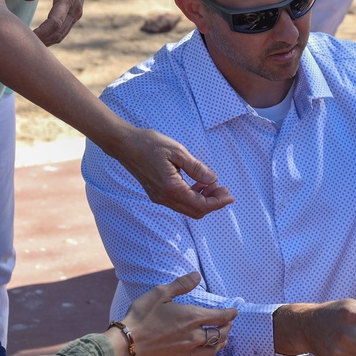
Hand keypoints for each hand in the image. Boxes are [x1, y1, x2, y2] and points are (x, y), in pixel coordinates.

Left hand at [24, 0, 88, 46]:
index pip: (55, 22)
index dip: (40, 33)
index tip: (25, 37)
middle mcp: (75, 7)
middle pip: (58, 33)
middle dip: (41, 41)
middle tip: (21, 45)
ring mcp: (77, 12)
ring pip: (61, 34)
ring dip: (46, 42)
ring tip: (27, 45)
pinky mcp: (74, 14)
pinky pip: (63, 31)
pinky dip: (51, 37)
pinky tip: (36, 39)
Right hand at [109, 272, 236, 355]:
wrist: (128, 345)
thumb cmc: (142, 317)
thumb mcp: (159, 294)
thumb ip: (180, 284)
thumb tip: (197, 275)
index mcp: (192, 317)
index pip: (220, 317)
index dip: (230, 313)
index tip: (235, 311)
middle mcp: (195, 336)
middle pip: (220, 334)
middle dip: (228, 327)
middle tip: (229, 323)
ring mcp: (188, 350)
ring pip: (213, 349)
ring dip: (221, 342)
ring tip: (224, 339)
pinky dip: (207, 352)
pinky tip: (204, 349)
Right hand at [116, 127, 233, 218]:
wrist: (125, 145)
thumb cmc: (150, 144)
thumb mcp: (178, 151)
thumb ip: (197, 168)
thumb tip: (213, 179)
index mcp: (172, 188)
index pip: (200, 204)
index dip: (218, 202)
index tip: (230, 196)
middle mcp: (165, 198)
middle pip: (195, 211)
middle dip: (212, 203)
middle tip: (225, 190)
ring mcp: (159, 197)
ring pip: (187, 208)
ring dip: (202, 200)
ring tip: (213, 185)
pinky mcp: (156, 193)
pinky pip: (178, 202)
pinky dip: (192, 196)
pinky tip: (198, 183)